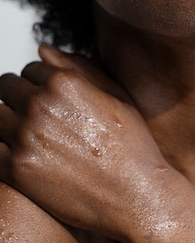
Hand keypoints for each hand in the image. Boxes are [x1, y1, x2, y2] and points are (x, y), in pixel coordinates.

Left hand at [0, 45, 172, 240]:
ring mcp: (24, 136)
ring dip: (9, 123)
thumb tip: (42, 48)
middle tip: (38, 118)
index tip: (49, 100)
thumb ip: (76, 65)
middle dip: (19, 97)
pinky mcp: (15, 169)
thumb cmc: (131, 143)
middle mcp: (40, 104)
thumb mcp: (113, 93)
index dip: (40, 83)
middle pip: (6, 87)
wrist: (134, 194)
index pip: (30, 68)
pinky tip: (25, 157)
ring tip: (32, 138)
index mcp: (64, 81)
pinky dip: (3, 149)